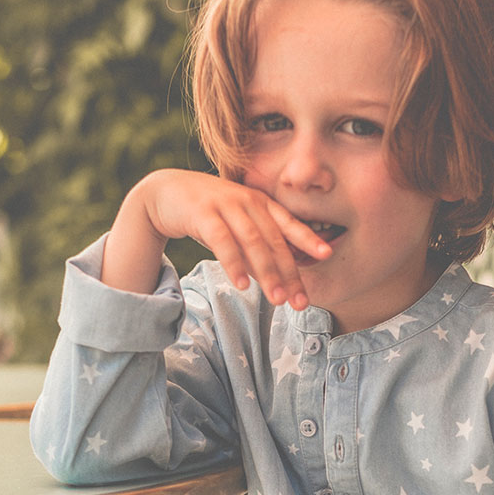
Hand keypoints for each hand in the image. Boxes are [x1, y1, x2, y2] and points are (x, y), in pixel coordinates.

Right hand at [104, 169, 330, 303]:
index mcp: (260, 203)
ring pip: (252, 241)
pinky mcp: (203, 213)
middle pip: (274, 240)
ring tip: (277, 299)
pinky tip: (243, 284)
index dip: (308, 238)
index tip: (327, 254)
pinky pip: (222, 241)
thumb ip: (256, 253)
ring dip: (266, 272)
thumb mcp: (237, 230)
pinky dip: (234, 264)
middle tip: (300, 301)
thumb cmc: (208, 214)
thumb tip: (278, 284)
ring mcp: (225, 205)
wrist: (165, 192)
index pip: (288, 224)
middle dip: (289, 272)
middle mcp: (247, 201)